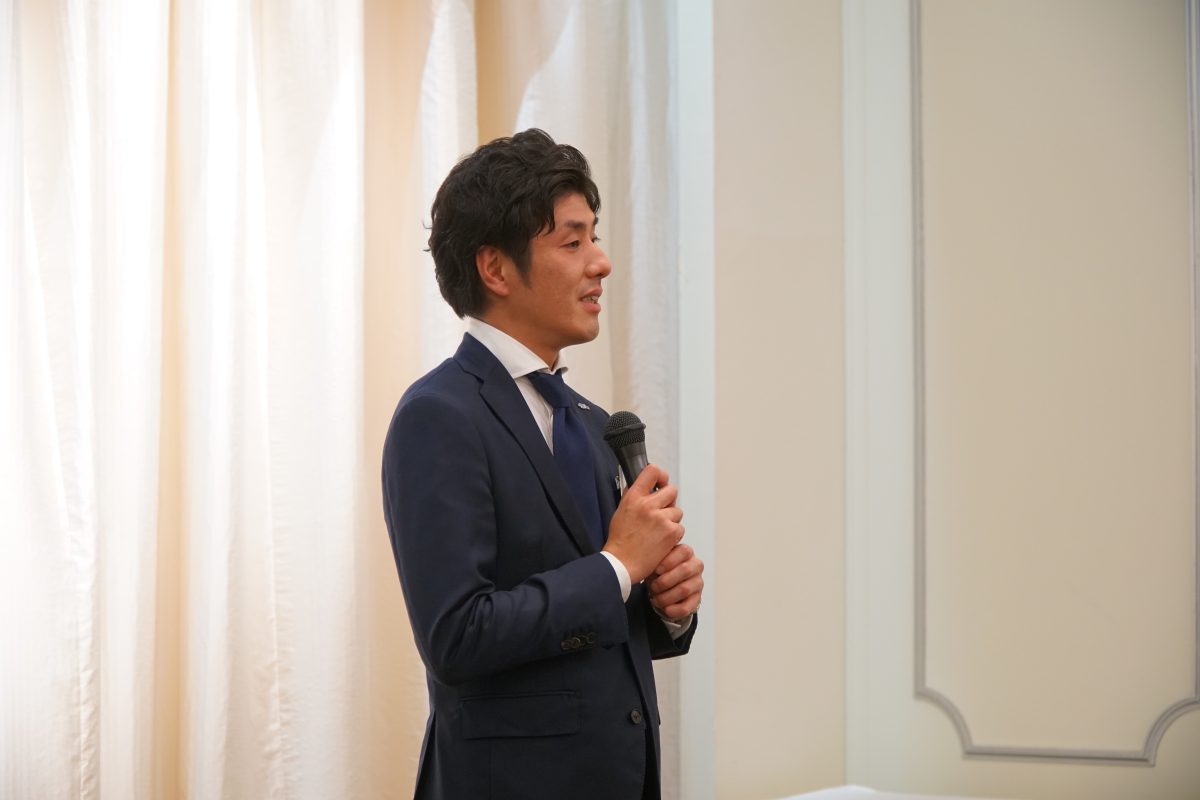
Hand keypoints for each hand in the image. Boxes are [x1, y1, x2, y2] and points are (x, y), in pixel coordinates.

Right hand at [603, 464, 682, 584]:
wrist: (622, 563)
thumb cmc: (620, 540)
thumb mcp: (621, 510)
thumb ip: (634, 496)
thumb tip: (645, 485)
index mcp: (634, 497)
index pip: (652, 471)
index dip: (660, 475)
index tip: (661, 481)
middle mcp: (648, 505)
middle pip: (671, 490)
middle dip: (668, 500)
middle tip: (661, 511)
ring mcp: (661, 519)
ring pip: (677, 511)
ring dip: (671, 520)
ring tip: (657, 531)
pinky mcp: (671, 532)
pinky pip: (680, 527)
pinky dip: (673, 534)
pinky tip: (661, 540)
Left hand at [648, 543, 703, 620]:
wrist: (661, 587)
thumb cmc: (658, 570)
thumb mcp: (655, 561)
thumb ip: (655, 557)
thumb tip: (646, 558)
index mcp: (685, 552)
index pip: (683, 551)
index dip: (669, 562)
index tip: (656, 570)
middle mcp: (695, 565)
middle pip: (685, 570)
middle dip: (665, 581)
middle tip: (653, 586)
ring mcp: (698, 582)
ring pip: (685, 589)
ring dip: (667, 597)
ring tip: (655, 599)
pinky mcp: (697, 598)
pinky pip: (688, 606)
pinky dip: (674, 610)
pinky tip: (665, 609)